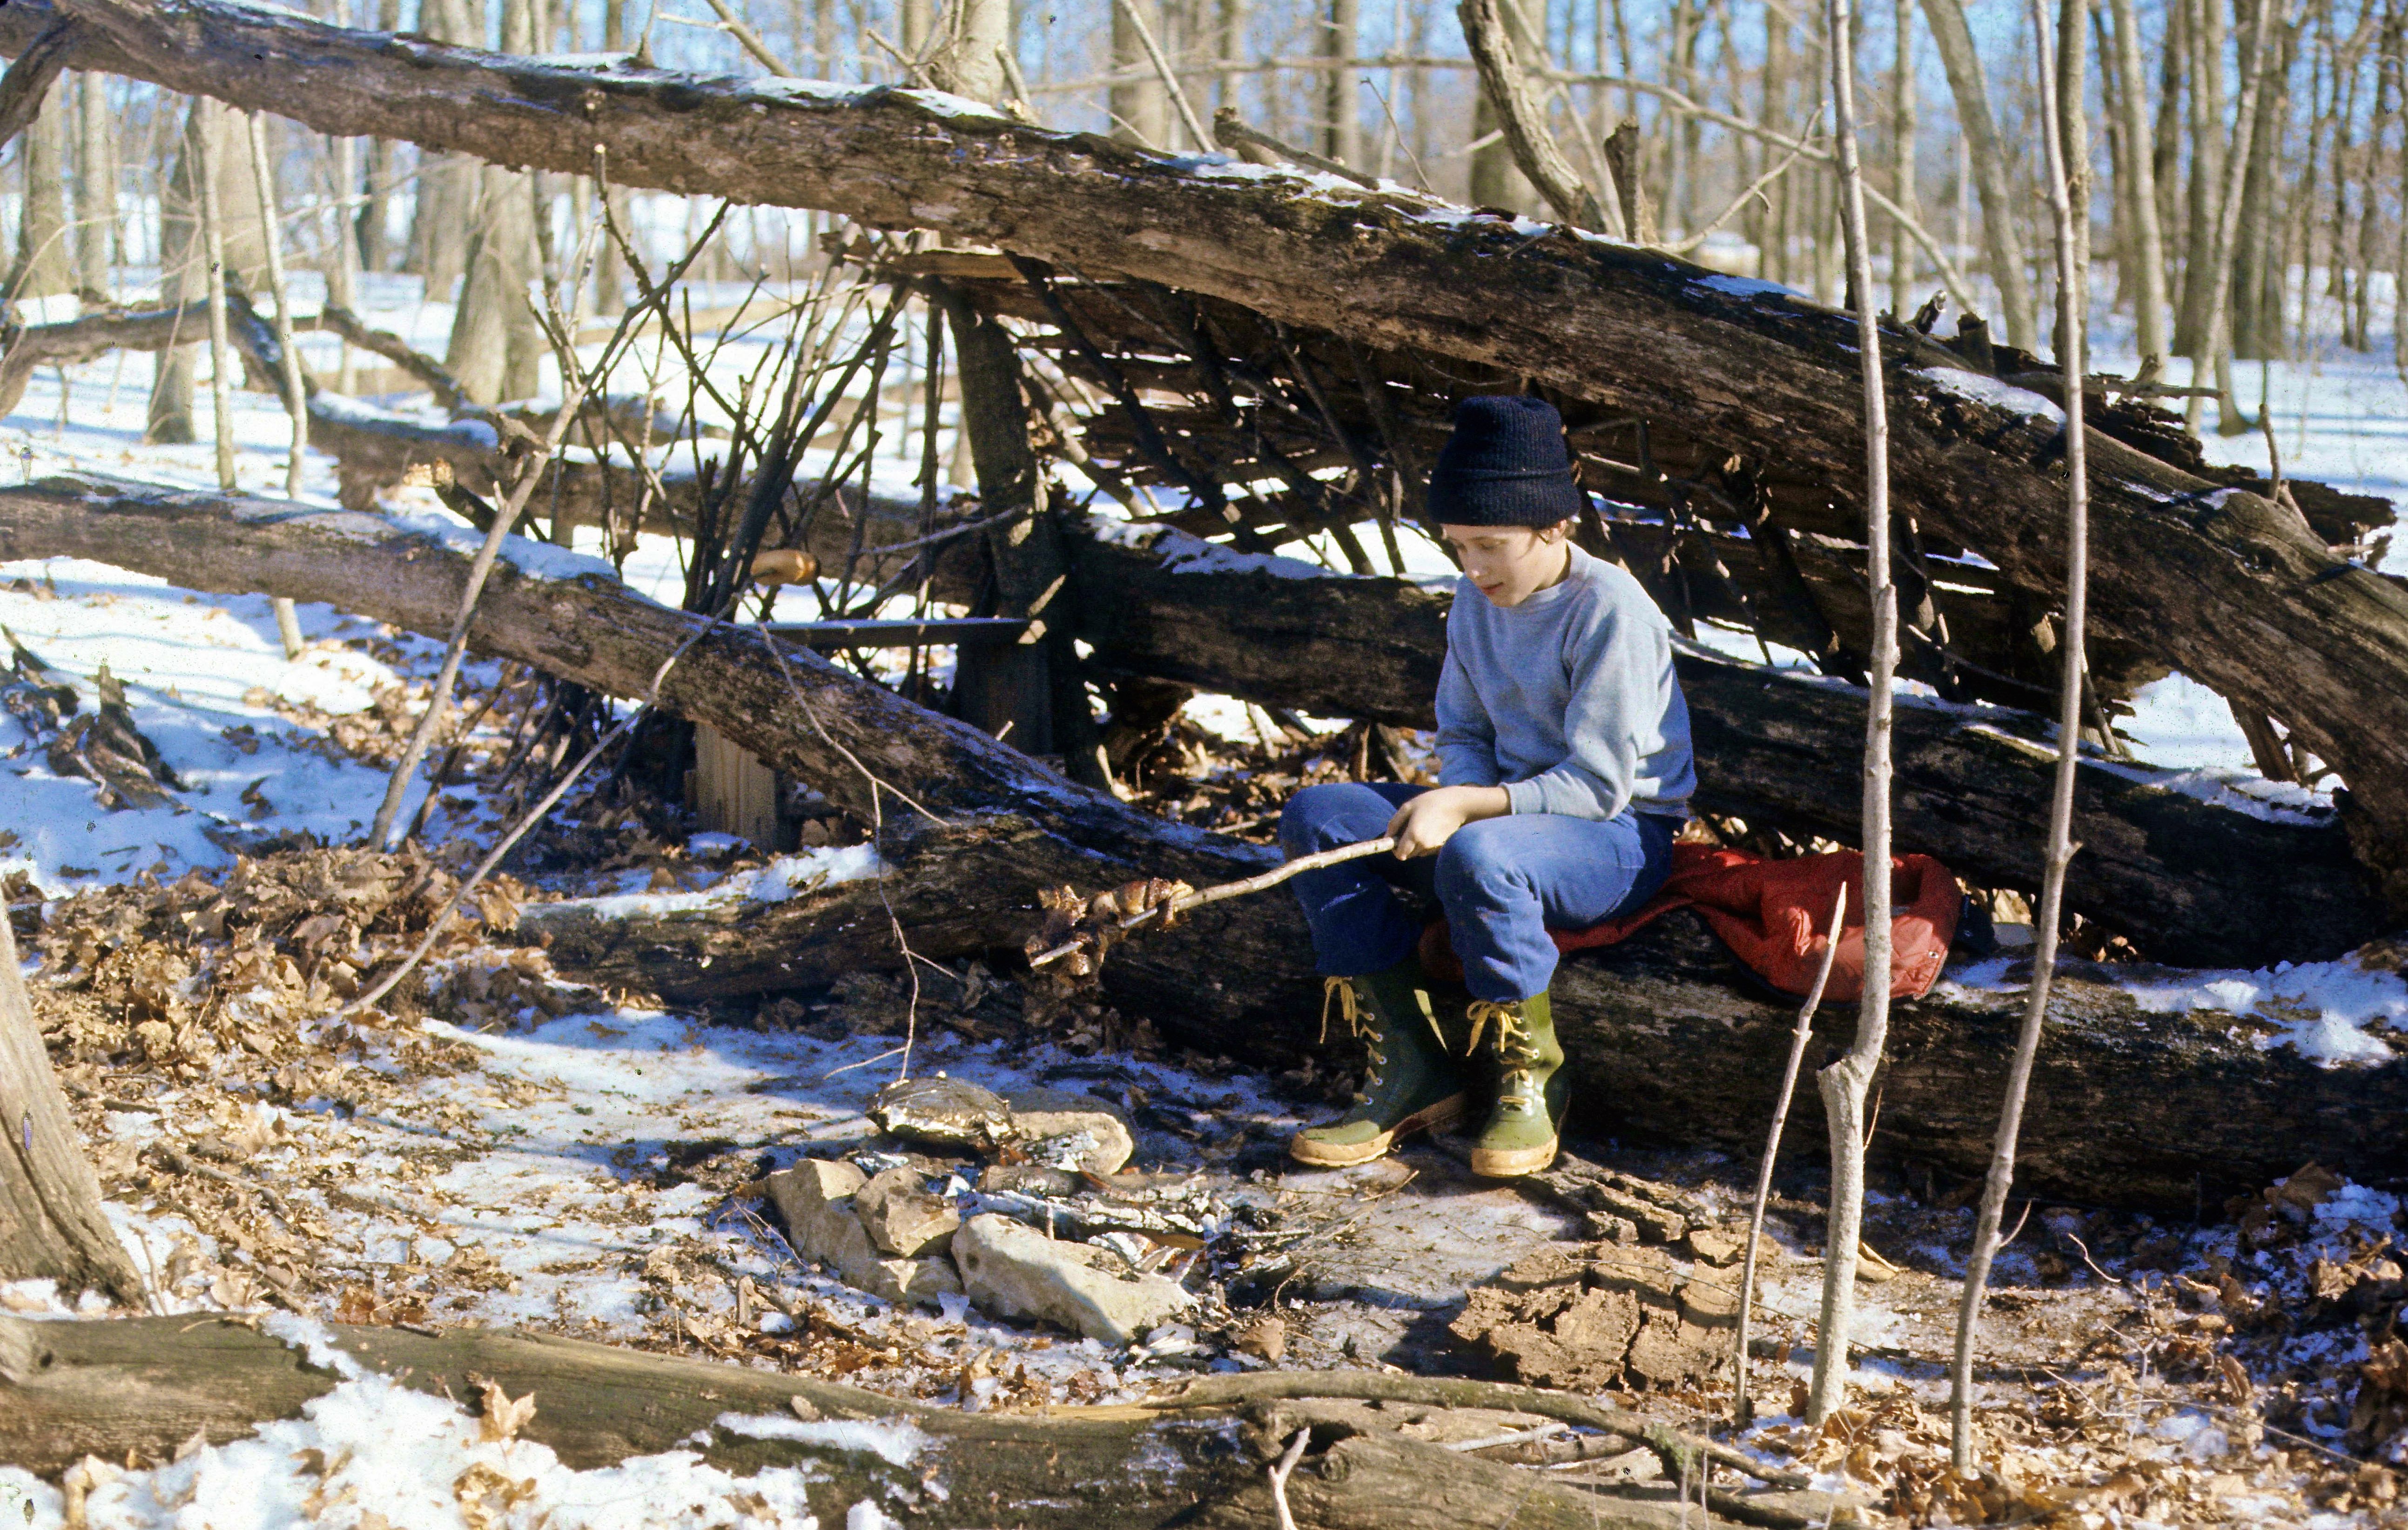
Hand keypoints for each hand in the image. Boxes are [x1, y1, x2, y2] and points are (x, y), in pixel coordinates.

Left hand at [1385, 785, 1510, 858]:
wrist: (1459, 805)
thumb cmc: (1431, 802)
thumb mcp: (1408, 807)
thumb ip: (1394, 823)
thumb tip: (1387, 836)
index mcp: (1414, 835)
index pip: (1400, 855)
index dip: (1395, 849)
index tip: (1396, 840)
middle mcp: (1424, 845)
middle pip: (1408, 854)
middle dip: (1405, 845)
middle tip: (1409, 828)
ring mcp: (1434, 847)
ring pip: (1418, 852)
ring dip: (1416, 844)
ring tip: (1422, 825)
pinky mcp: (1441, 847)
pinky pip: (1427, 849)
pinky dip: (1426, 843)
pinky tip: (1431, 829)